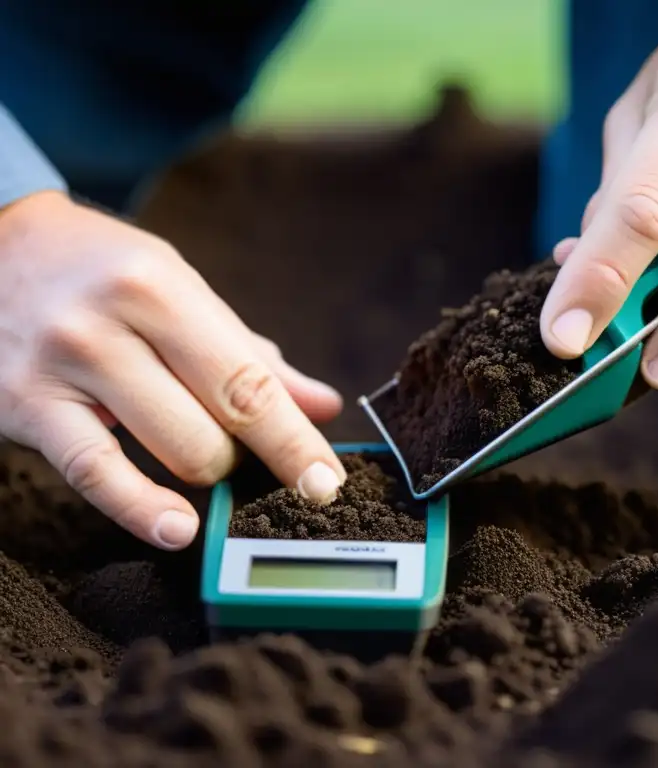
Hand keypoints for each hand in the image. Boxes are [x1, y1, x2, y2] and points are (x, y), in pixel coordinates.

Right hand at [0, 191, 346, 549]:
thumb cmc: (103, 272)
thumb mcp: (182, 292)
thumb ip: (250, 354)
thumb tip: (322, 406)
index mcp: (160, 287)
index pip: (247, 381)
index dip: (294, 440)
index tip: (327, 481)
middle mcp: (110, 324)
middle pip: (216, 424)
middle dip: (248, 455)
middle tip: (245, 447)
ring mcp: (63, 367)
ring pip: (171, 453)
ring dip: (207, 474)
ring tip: (204, 457)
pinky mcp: (27, 407)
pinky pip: (95, 475)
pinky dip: (142, 510)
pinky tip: (178, 529)